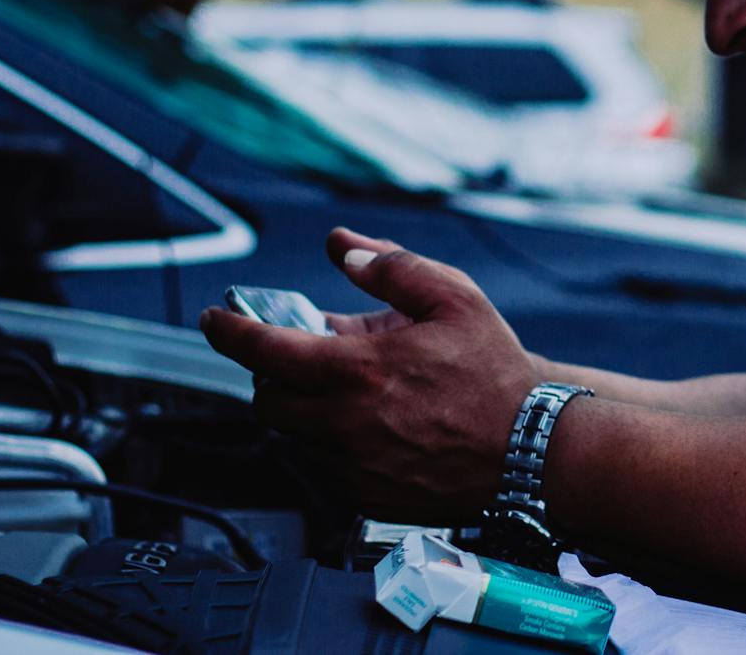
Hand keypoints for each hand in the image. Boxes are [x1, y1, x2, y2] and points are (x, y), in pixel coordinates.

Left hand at [200, 227, 540, 520]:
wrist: (530, 452)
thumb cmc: (496, 377)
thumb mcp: (456, 299)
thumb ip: (393, 267)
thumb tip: (345, 249)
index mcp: (357, 369)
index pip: (262, 349)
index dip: (228, 330)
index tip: (215, 319)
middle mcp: (342, 422)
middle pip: (265, 399)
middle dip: (270, 374)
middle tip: (299, 356)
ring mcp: (349, 465)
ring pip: (292, 435)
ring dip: (302, 409)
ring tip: (349, 390)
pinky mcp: (362, 496)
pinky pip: (322, 468)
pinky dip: (331, 443)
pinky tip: (372, 425)